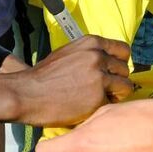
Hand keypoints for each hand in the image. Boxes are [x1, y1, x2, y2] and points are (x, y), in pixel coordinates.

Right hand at [10, 35, 133, 126]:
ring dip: (115, 95)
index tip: (114, 72)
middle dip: (117, 80)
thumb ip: (89, 55)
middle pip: (125, 69)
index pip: (123, 50)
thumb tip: (109, 62)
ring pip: (125, 87)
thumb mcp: (68, 54)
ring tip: (98, 100)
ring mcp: (99, 76)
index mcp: (91, 43)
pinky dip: (103, 107)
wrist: (27, 94)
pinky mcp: (98, 97)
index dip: (120, 63)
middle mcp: (98, 56)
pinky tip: (88, 108)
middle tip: (104, 90)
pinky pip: (112, 104)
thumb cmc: (43, 76)